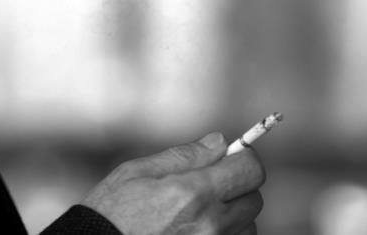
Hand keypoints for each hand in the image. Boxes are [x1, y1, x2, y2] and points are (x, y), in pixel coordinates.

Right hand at [79, 132, 264, 234]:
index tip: (230, 156)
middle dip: (236, 184)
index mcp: (192, 193)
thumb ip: (184, 156)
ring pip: (248, 224)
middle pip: (254, 198)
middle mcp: (210, 224)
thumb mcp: (138, 172)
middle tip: (208, 182)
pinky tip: (198, 226)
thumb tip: (220, 141)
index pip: (250, 169)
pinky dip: (226, 232)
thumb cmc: (112, 211)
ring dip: (232, 213)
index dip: (243, 157)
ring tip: (198, 210)